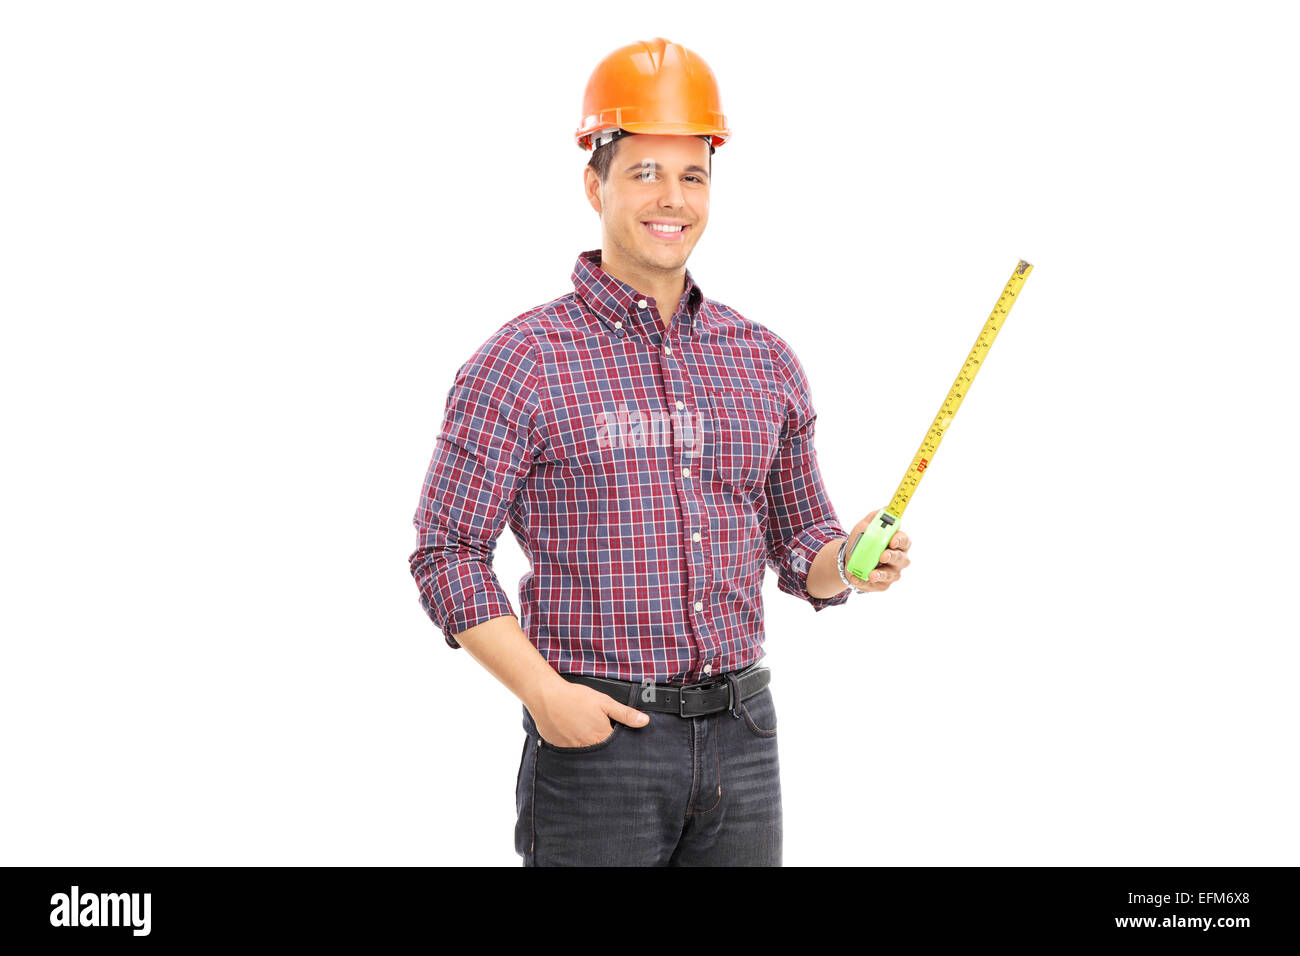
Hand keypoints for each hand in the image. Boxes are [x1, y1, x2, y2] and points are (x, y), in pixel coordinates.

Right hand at [529, 679, 649, 747]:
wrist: (546, 696)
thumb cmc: (576, 698)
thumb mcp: (604, 702)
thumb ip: (625, 714)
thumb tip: (645, 722)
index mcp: (600, 737)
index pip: (615, 748)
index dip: (617, 742)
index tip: (617, 738)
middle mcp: (587, 747)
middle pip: (600, 752)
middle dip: (601, 746)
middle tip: (598, 735)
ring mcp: (571, 749)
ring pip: (584, 753)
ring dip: (586, 746)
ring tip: (583, 732)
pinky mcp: (558, 747)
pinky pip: (568, 751)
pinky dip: (572, 744)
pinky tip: (570, 733)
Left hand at [843, 508, 911, 592]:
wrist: (849, 557)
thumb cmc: (862, 540)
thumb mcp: (865, 526)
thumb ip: (874, 518)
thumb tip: (885, 509)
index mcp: (898, 542)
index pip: (905, 540)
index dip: (900, 540)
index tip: (892, 540)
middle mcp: (899, 558)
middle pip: (901, 559)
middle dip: (892, 557)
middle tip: (883, 556)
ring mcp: (892, 572)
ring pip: (891, 575)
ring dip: (881, 574)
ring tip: (871, 574)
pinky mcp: (882, 584)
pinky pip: (876, 585)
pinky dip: (865, 583)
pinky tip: (856, 578)